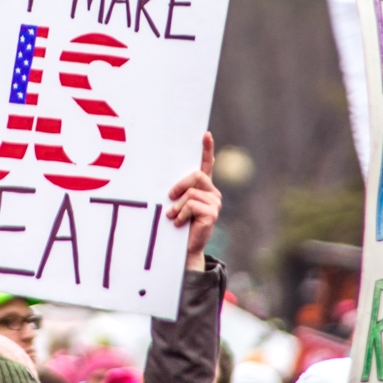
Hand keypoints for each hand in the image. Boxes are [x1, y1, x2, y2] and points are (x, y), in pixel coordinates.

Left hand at [166, 132, 220, 270]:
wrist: (184, 248)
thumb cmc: (177, 223)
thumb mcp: (176, 203)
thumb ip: (177, 190)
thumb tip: (167, 182)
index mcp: (203, 187)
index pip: (207, 164)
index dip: (207, 148)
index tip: (205, 134)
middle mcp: (212, 192)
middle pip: (195, 175)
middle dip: (179, 186)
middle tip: (169, 198)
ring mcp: (215, 203)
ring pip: (190, 193)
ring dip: (177, 206)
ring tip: (174, 217)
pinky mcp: (212, 213)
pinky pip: (191, 205)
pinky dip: (181, 215)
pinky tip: (180, 223)